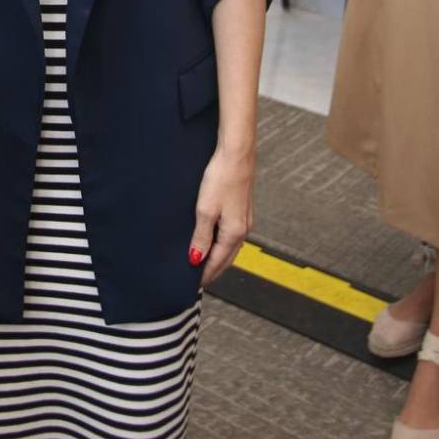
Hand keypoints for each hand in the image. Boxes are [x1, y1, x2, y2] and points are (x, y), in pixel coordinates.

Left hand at [189, 143, 254, 285]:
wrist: (236, 154)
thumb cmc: (221, 178)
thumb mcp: (205, 210)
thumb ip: (201, 237)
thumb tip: (196, 259)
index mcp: (234, 233)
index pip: (217, 262)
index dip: (205, 274)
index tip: (193, 284)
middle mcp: (243, 229)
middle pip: (226, 258)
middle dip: (213, 269)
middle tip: (198, 279)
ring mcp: (245, 219)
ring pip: (230, 247)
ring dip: (218, 257)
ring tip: (203, 263)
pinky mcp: (242, 209)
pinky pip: (232, 235)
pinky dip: (222, 244)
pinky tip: (213, 240)